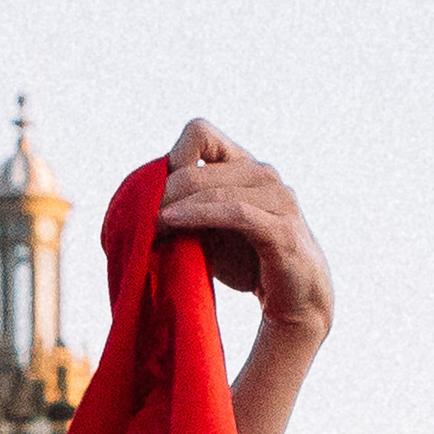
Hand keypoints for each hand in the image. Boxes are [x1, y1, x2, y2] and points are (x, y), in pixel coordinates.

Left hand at [156, 119, 332, 346]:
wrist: (295, 301)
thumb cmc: (248, 262)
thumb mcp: (210, 230)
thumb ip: (185, 210)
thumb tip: (137, 206)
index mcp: (243, 167)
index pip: (200, 132)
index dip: (172, 157)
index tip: (153, 191)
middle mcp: (263, 174)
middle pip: (197, 167)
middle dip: (163, 192)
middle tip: (139, 218)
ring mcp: (278, 199)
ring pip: (213, 188)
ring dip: (175, 205)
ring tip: (150, 225)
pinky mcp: (283, 229)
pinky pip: (236, 213)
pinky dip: (199, 216)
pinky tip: (172, 223)